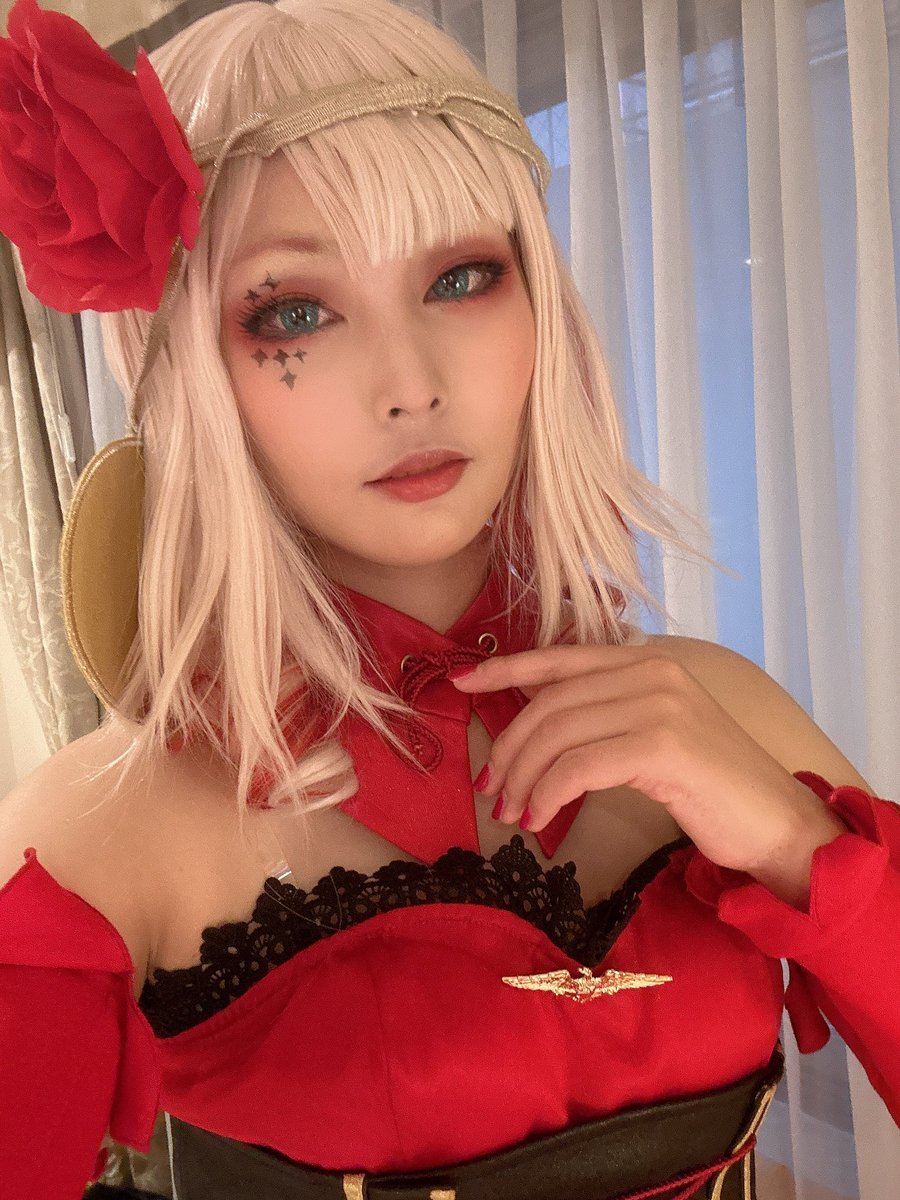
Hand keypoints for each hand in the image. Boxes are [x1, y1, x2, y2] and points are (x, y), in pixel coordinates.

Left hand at [451, 644, 846, 879]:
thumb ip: (604, 716)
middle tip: (490, 790)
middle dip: (509, 747)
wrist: (777, 823)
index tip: (461, 684)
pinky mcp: (662, 746)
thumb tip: (535, 722)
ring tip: (512, 815)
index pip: (559, 659)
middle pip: (550, 702)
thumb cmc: (709, 786)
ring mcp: (659, 704)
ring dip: (523, 778)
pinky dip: (548, 794)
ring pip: (558, 734)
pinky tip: (540, 821)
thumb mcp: (651, 735)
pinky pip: (578, 766)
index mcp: (646, 661)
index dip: (505, 668)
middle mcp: (652, 671)